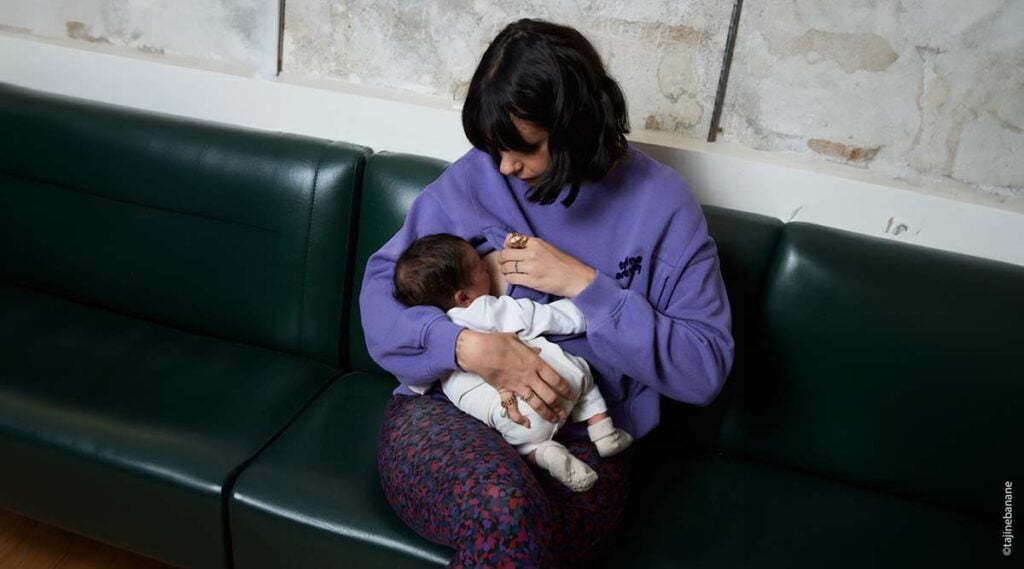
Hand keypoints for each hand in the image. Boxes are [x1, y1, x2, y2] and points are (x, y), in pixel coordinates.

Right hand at [455, 330, 573, 424]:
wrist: (479, 350)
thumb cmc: (497, 342)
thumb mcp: (517, 340)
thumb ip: (529, 348)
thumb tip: (538, 350)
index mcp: (534, 363)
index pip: (555, 378)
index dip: (565, 389)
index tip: (571, 395)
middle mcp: (529, 376)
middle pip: (548, 395)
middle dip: (559, 406)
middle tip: (565, 413)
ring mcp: (517, 386)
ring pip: (536, 403)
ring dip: (547, 413)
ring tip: (555, 420)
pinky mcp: (504, 391)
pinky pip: (512, 408)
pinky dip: (518, 418)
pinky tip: (526, 425)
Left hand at [499, 233, 595, 297]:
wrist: (576, 278)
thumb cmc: (566, 264)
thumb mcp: (549, 248)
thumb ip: (533, 247)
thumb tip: (516, 248)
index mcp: (536, 243)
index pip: (511, 239)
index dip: (506, 246)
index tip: (508, 250)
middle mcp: (532, 253)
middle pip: (505, 254)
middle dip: (503, 259)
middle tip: (505, 263)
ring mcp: (531, 267)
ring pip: (506, 267)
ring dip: (505, 270)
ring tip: (509, 272)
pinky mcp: (531, 280)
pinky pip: (511, 278)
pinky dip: (510, 279)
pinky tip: (514, 279)